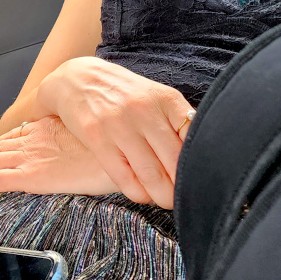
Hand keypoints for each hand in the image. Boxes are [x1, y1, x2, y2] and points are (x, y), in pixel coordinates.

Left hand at [0, 117, 119, 197]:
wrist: (117, 156)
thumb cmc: (112, 148)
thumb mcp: (92, 135)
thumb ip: (78, 139)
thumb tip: (78, 147)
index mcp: (48, 127)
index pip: (16, 135)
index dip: (0, 143)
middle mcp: (34, 139)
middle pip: (0, 147)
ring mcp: (30, 157)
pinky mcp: (30, 176)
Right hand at [36, 57, 194, 206]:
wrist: (77, 79)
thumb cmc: (124, 93)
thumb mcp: (154, 95)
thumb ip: (176, 120)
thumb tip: (204, 152)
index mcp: (166, 99)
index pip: (194, 136)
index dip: (201, 162)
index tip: (204, 177)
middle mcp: (144, 111)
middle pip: (174, 160)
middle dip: (183, 187)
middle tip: (188, 198)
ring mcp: (119, 125)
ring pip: (151, 174)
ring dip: (163, 195)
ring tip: (167, 200)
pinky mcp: (97, 139)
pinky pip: (124, 178)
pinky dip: (138, 193)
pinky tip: (144, 194)